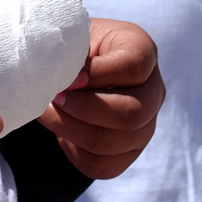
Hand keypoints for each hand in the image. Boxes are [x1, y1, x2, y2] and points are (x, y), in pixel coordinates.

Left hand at [38, 18, 164, 179]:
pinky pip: (103, 165)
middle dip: (84, 109)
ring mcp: (146, 125)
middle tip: (54, 97)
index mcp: (143, 50)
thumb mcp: (75, 36)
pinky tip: (61, 130)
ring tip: (48, 111)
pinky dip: (74, 150)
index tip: (68, 78)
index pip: (133, 66)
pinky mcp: (130, 152)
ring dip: (71, 129)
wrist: (76, 69)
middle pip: (132, 113)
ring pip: (115, 142)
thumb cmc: (75, 46)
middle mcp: (153, 90)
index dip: (97, 75)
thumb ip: (72, 52)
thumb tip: (66, 81)